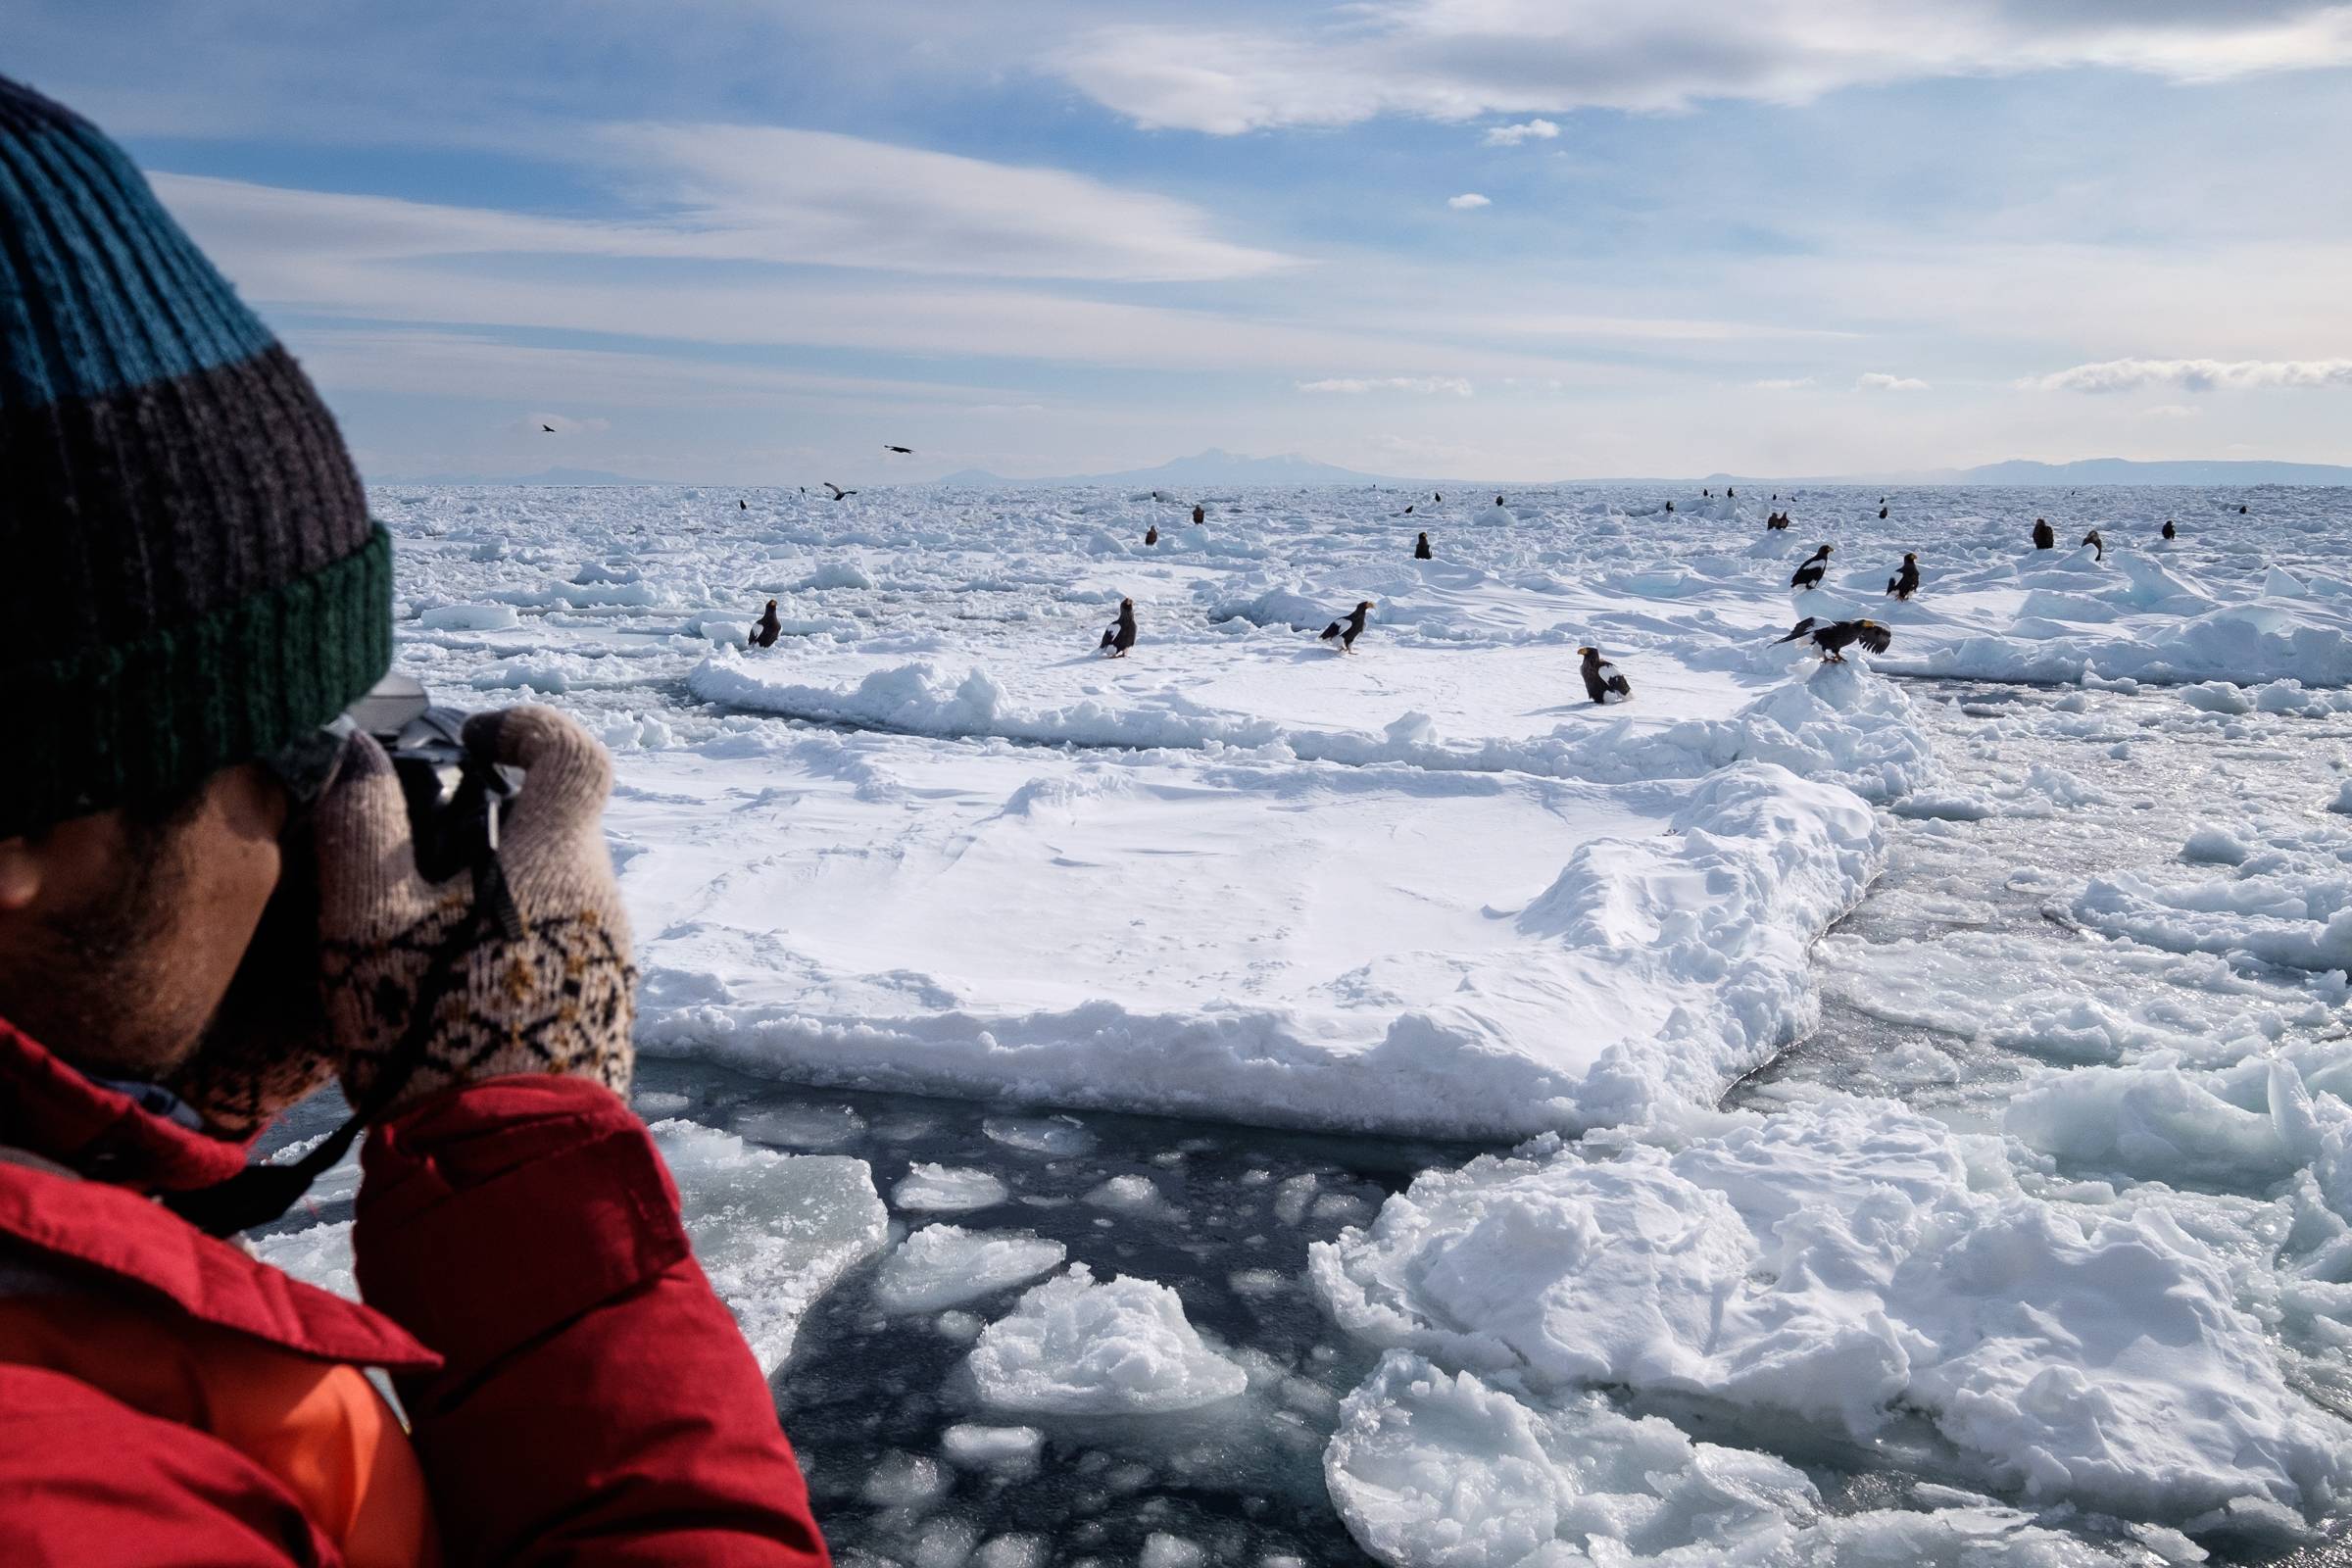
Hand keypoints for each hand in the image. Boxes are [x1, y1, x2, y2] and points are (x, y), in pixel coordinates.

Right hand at [318, 706, 636, 1114]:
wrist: (502, 1157)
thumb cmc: (430, 1026)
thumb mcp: (370, 918)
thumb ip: (360, 822)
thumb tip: (358, 753)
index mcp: (562, 858)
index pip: (576, 754)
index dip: (529, 729)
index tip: (474, 741)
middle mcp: (603, 899)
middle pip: (553, 829)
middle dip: (486, 827)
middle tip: (408, 859)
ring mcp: (613, 958)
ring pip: (552, 893)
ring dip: (492, 893)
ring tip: (414, 936)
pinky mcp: (606, 1011)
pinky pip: (559, 948)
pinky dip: (509, 943)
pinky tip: (450, 988)